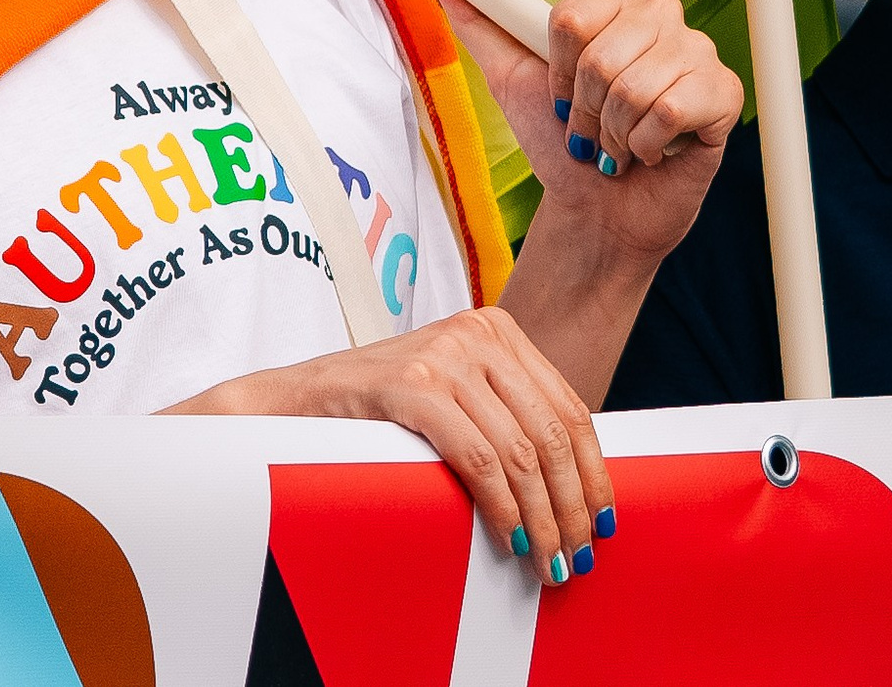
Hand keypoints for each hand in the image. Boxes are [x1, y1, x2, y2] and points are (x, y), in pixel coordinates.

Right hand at [166, 307, 612, 583]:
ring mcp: (443, 353)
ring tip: (545, 560)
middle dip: (570, 505)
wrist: (291, 402)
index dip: (592, 474)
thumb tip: (575, 484)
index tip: (601, 523)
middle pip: (550, 433)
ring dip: (541, 518)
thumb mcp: (454, 397)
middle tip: (574, 557)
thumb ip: (505, 416)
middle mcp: (477, 332)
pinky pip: (476, 457)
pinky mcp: (411, 383)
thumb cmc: (377, 411)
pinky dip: (500, 506)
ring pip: (519, 451)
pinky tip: (509, 538)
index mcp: (497, 329)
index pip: (568, 408)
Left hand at [438, 0, 738, 265]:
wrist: (597, 209)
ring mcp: (699, 51)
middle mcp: (661, 15)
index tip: (558, 94)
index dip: (556, 70)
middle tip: (589, 128)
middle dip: (582, 110)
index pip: (572, 17)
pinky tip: (650, 152)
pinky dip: (645, 146)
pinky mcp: (725, 94)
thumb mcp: (510, 79)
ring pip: (633, 87)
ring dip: (612, 133)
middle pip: (600, 56)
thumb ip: (481, 24)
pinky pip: (671, 110)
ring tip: (618, 143)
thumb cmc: (560, 140)